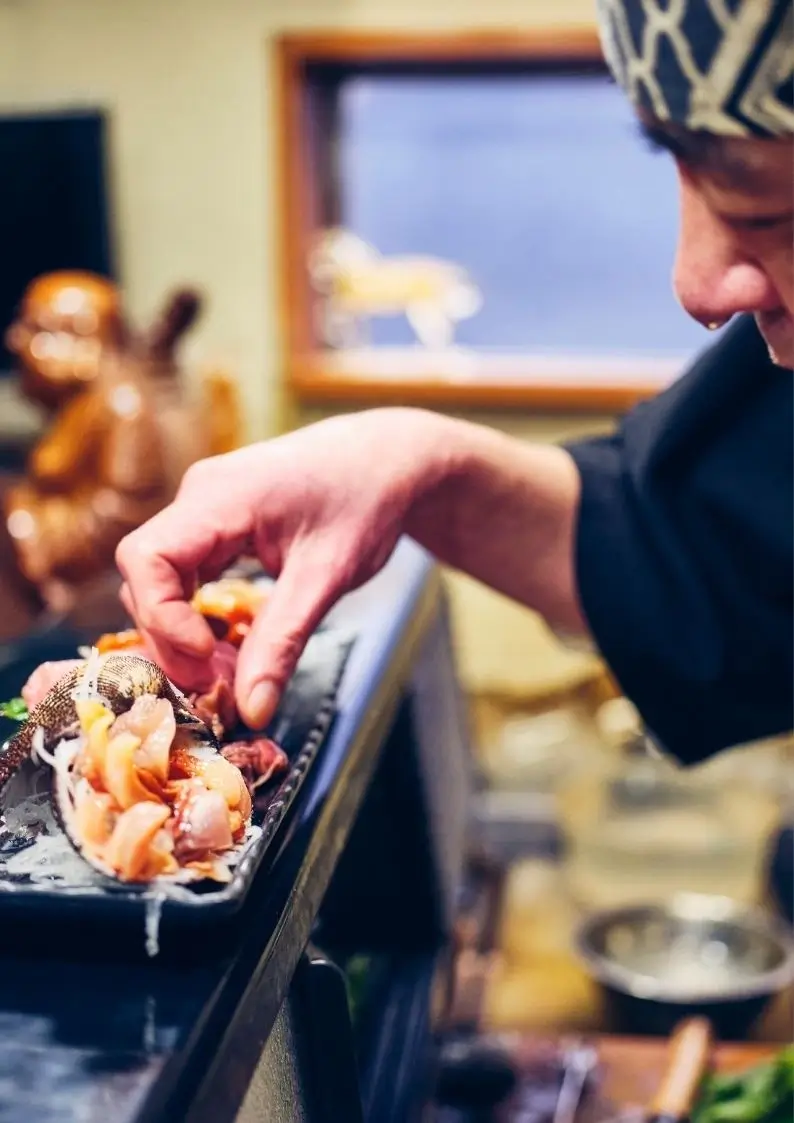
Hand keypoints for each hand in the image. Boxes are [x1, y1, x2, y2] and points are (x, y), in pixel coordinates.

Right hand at [115, 408, 454, 727]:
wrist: (390, 459)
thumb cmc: (365, 503)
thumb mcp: (327, 577)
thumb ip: (284, 642)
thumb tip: (252, 710)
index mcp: (219, 497)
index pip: (146, 557)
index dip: (162, 616)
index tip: (206, 656)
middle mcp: (199, 496)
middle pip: (146, 575)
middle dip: (172, 637)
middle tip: (217, 686)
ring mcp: (204, 508)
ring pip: (161, 579)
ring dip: (183, 630)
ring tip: (227, 672)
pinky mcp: (216, 523)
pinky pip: (185, 573)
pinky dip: (198, 613)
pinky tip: (229, 643)